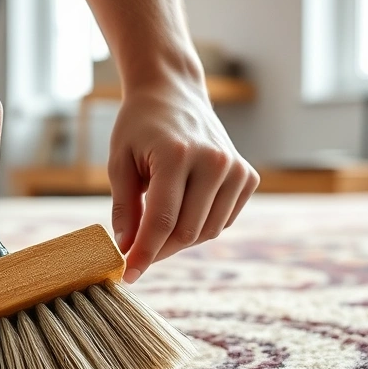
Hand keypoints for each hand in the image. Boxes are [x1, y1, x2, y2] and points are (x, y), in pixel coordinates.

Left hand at [108, 79, 258, 283]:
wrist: (174, 92)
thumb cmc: (140, 126)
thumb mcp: (119, 161)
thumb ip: (124, 208)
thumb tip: (127, 249)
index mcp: (177, 155)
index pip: (161, 221)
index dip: (144, 254)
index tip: (128, 276)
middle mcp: (214, 161)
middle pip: (186, 232)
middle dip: (159, 249)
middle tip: (137, 251)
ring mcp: (235, 168)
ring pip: (208, 232)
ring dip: (180, 239)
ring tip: (158, 222)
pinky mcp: (247, 176)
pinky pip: (223, 221)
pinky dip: (201, 226)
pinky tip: (184, 207)